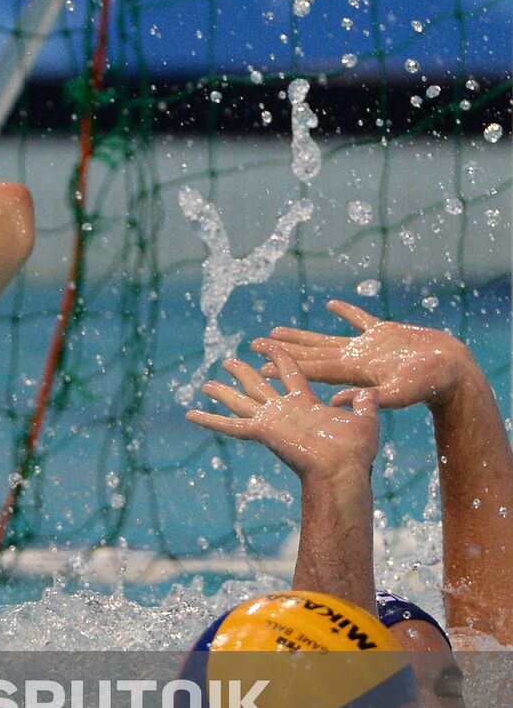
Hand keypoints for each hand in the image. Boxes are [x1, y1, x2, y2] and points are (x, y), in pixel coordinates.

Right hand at [186, 342, 378, 480]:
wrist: (343, 470)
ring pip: (240, 401)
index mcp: (306, 404)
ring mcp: (271, 421)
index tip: (266, 343)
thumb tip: (366, 393)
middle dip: (243, 373)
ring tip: (205, 383)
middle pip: (258, 385)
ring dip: (222, 393)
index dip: (278, 356)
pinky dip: (210, 420)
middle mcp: (284, 411)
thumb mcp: (366, 419)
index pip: (288, 373)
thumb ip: (364, 403)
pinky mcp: (262, 431)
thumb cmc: (356, 450)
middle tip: (228, 361)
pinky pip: (231, 424)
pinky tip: (191, 414)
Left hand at [254, 299, 475, 409]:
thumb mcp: (399, 393)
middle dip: (281, 350)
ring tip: (276, 330)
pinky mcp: (384, 335)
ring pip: (325, 338)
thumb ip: (370, 397)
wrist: (454, 374)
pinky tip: (330, 307)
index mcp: (353, 371)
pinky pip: (359, 320)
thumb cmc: (429, 384)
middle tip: (253, 345)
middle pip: (309, 353)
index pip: (310, 368)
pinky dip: (346, 312)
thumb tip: (336, 401)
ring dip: (301, 335)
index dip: (284, 365)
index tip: (259, 364)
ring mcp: (367, 347)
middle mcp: (353, 359)